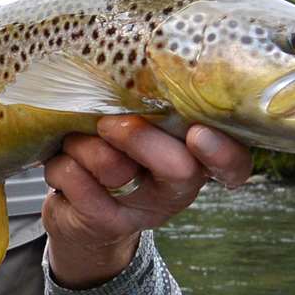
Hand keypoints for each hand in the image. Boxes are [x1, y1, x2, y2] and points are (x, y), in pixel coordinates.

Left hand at [42, 116, 252, 288]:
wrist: (82, 217)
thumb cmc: (117, 155)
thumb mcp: (142, 133)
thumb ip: (150, 112)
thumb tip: (132, 71)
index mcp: (196, 160)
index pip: (234, 164)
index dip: (223, 152)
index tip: (197, 132)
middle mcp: (177, 190)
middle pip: (178, 168)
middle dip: (141, 138)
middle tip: (109, 123)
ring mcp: (141, 211)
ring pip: (113, 167)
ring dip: (84, 144)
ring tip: (78, 142)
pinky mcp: (103, 223)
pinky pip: (75, 179)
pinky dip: (61, 164)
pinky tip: (65, 165)